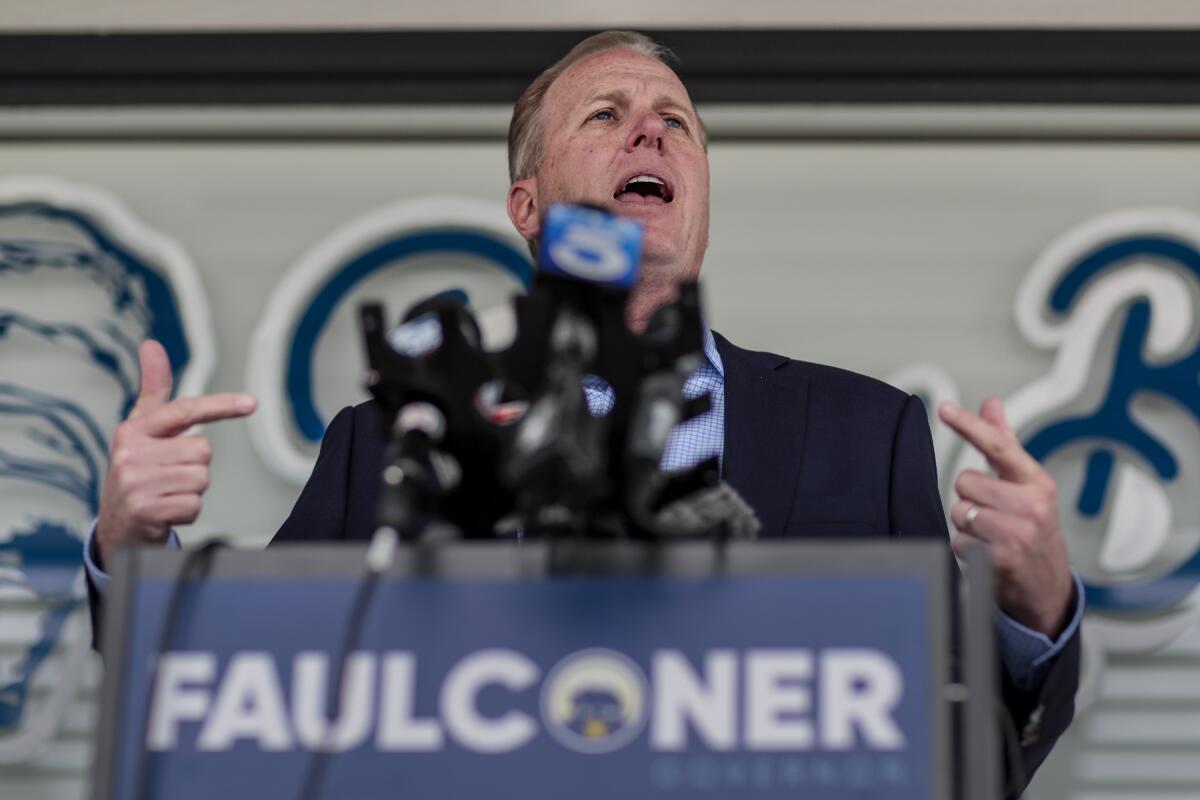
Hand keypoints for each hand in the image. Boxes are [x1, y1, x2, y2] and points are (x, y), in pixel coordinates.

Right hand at [95, 340, 255, 566]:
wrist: (115, 525)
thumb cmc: (137, 471)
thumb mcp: (142, 430)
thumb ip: (153, 390)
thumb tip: (152, 345)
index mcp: (134, 430)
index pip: (184, 411)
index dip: (220, 406)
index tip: (251, 403)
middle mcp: (130, 453)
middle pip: (203, 450)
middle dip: (194, 466)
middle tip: (170, 475)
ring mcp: (135, 483)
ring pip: (201, 478)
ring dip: (191, 490)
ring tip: (167, 493)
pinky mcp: (143, 511)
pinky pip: (194, 505)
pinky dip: (186, 512)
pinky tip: (166, 512)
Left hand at [938, 397, 1072, 637]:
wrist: (1048, 589)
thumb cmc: (1033, 531)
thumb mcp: (1027, 487)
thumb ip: (1005, 445)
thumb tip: (991, 404)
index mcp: (1037, 482)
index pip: (999, 446)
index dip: (969, 425)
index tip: (944, 408)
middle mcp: (1032, 505)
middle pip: (965, 481)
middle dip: (969, 498)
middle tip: (992, 515)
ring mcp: (1018, 533)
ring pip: (959, 511)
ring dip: (966, 525)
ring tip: (990, 536)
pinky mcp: (1001, 559)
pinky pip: (958, 541)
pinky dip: (965, 549)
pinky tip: (987, 554)